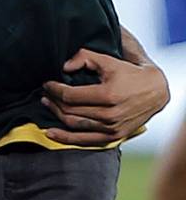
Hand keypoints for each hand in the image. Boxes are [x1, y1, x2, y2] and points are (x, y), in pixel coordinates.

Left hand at [41, 31, 168, 144]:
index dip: (54, 89)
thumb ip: (84, 57)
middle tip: (45, 93)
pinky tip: (50, 133)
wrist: (155, 91)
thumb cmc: (128, 73)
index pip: (70, 96)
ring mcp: (112, 129)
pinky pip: (84, 141)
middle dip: (52, 100)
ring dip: (56, 115)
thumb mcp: (107, 60)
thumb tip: (63, 67)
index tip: (46, 83)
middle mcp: (110, 115)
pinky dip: (65, 139)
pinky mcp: (114, 137)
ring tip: (46, 104)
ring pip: (73, 125)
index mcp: (108, 96)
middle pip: (69, 110)